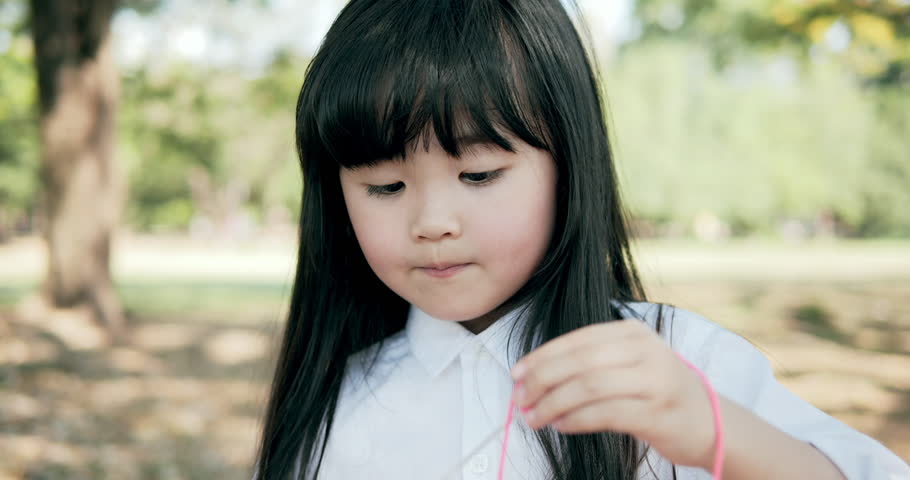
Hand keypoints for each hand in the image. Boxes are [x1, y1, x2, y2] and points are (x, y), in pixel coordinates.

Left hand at [510, 319, 718, 469]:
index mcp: (633, 332)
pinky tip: (560, 426)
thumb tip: (532, 375)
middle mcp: (645, 350)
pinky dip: (575, 420)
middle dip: (541, 381)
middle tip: (519, 399)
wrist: (709, 422)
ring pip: (587, 387)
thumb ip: (589, 362)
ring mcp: (653, 381)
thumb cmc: (656, 392)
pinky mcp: (656, 412)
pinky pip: (604, 414)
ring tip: (534, 418)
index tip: (516, 374)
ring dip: (553, 404)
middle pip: (579, 362)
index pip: (576, 340)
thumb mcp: (628, 363)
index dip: (541, 356)